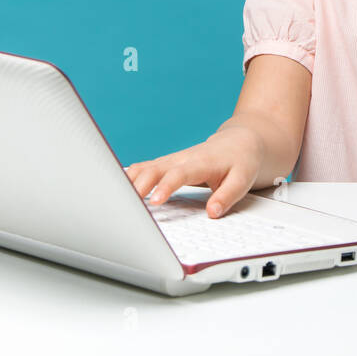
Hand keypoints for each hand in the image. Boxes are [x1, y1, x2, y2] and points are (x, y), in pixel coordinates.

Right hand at [124, 123, 265, 217]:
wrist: (240, 142)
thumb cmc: (241, 161)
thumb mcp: (243, 179)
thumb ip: (227, 196)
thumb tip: (212, 213)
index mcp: (201, 162)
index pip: (179, 174)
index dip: (166, 186)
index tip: (156, 201)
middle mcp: (183, 159)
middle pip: (155, 168)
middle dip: (139, 184)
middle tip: (126, 202)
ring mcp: (172, 160)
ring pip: (146, 167)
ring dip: (130, 180)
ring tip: (113, 197)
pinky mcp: (167, 164)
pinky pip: (145, 168)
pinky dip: (130, 176)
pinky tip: (117, 188)